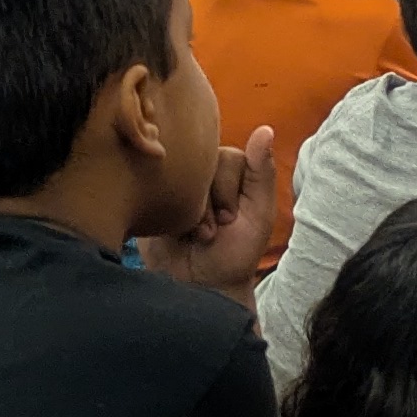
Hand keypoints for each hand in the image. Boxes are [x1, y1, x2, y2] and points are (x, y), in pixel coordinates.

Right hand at [143, 122, 280, 291]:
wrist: (202, 286)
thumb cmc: (235, 253)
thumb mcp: (260, 214)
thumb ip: (262, 173)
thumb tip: (266, 129)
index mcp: (229, 168)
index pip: (227, 157)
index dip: (229, 192)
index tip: (232, 221)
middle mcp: (200, 170)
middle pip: (200, 165)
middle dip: (208, 205)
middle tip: (212, 233)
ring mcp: (174, 183)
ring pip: (176, 178)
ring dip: (188, 213)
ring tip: (194, 236)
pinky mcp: (151, 197)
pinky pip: (152, 191)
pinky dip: (165, 215)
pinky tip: (173, 232)